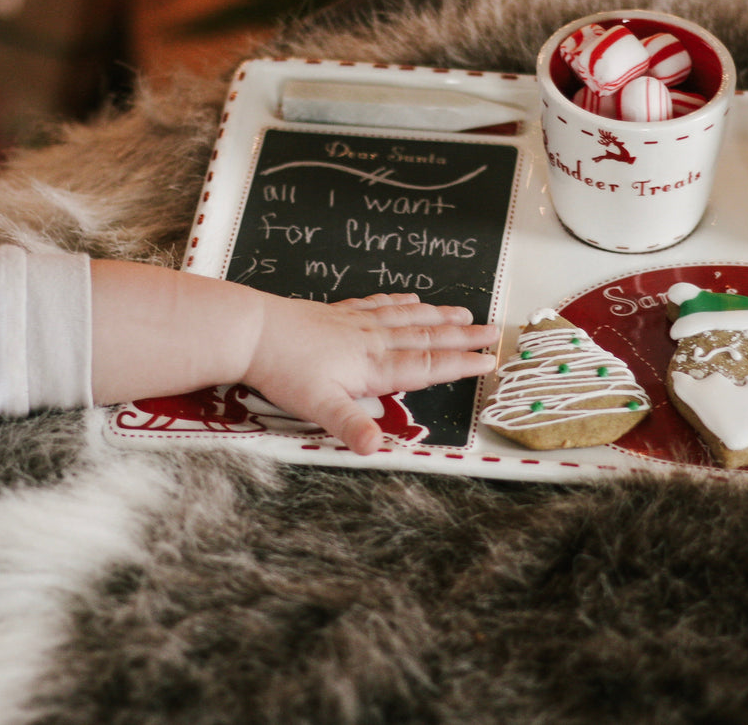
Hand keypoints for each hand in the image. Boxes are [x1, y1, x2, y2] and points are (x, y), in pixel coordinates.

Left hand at [243, 293, 498, 454]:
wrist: (252, 330)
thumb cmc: (283, 369)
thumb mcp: (317, 406)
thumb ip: (351, 425)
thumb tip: (375, 448)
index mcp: (374, 365)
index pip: (429, 366)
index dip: (462, 365)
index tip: (490, 361)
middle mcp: (373, 340)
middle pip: (428, 337)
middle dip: (464, 337)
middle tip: (495, 332)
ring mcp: (357, 322)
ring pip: (409, 318)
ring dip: (440, 317)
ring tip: (465, 313)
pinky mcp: (339, 312)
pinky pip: (381, 304)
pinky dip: (402, 302)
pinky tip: (413, 299)